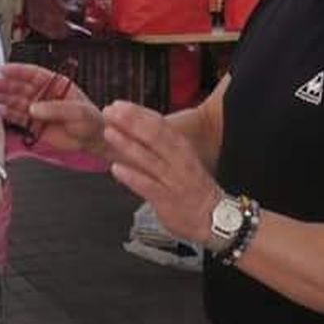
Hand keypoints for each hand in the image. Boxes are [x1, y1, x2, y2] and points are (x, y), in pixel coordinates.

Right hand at [0, 63, 105, 154]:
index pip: (34, 74)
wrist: (93, 140)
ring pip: (18, 101)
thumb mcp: (77, 111)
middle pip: (22, 86)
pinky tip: (0, 111)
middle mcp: (45, 95)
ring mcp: (39, 109)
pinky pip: (20, 118)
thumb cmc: (91, 121)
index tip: (3, 69)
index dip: (18, 71)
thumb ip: (55, 108)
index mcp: (56, 85)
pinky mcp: (36, 124)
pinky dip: (9, 114)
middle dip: (7, 85)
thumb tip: (34, 108)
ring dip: (5, 98)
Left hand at [102, 101, 222, 244]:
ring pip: (149, 159)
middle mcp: (179, 160)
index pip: (160, 125)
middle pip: (154, 136)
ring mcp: (173, 180)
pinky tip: (115, 168)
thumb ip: (161, 147)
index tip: (119, 105)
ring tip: (109, 132)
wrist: (215, 218)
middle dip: (131, 122)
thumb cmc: (192, 187)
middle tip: (109, 112)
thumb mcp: (181, 160)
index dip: (138, 113)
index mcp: (182, 148)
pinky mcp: (167, 200)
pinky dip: (132, 176)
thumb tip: (135, 130)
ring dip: (127, 144)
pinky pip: (148, 186)